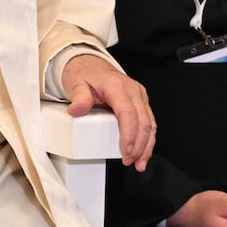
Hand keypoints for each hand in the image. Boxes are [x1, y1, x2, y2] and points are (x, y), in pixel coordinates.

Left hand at [60, 53, 155, 170]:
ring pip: (150, 123)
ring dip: (147, 145)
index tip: (126, 151)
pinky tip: (142, 152)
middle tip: (130, 161)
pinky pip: (148, 121)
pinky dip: (147, 139)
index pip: (128, 113)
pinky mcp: (140, 102)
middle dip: (140, 145)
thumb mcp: (75, 83)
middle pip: (144, 121)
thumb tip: (76, 110)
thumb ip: (78, 97)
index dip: (129, 134)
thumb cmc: (84, 74)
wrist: (89, 64)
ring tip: (139, 163)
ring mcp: (138, 95)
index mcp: (117, 86)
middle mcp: (132, 90)